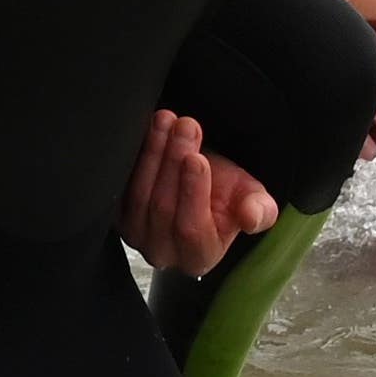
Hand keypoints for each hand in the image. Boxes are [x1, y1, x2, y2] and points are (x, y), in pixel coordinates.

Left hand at [120, 107, 272, 276]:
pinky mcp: (116, 215)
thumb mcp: (250, 197)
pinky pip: (120, 187)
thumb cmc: (224, 192)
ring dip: (153, 152)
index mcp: (198, 256)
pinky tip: (147, 130)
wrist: (198, 179)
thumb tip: (251, 217)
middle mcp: (163, 252)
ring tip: (166, 120)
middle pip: (162, 207)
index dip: (193, 192)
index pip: (191, 229)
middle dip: (173, 160)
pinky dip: (134, 156)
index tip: (196, 158)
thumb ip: (259, 209)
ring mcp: (135, 235)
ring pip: (139, 194)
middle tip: (185, 126)